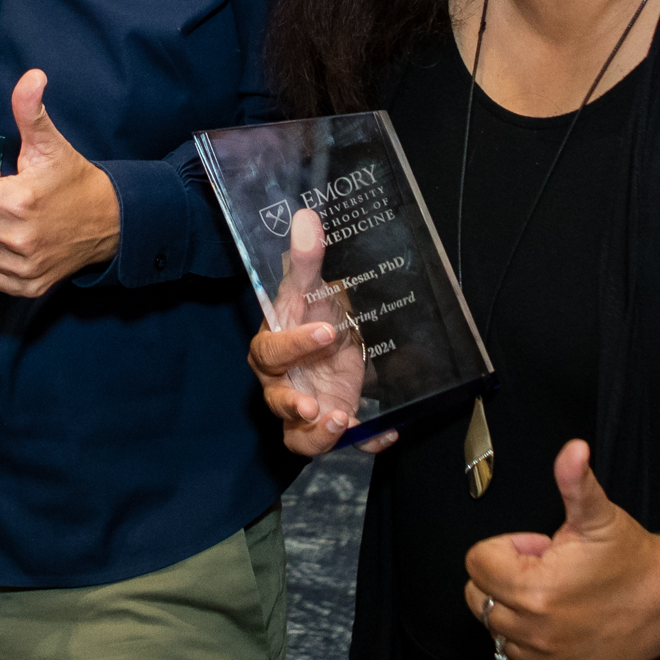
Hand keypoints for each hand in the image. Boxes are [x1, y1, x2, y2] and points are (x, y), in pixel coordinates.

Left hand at [0, 69, 121, 297]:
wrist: (110, 222)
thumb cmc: (74, 181)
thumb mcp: (50, 144)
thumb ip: (31, 110)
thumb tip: (31, 76)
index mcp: (17, 200)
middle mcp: (16, 237)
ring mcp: (20, 265)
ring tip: (1, 218)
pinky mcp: (25, 284)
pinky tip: (8, 240)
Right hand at [246, 209, 392, 456]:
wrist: (329, 334)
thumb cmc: (309, 312)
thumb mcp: (310, 287)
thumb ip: (305, 259)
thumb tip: (307, 218)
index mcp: (271, 348)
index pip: (273, 351)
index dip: (295, 345)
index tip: (326, 331)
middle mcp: (282, 383)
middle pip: (276, 403)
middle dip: (294, 407)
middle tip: (316, 406)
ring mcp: (307, 406)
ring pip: (298, 435)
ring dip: (318, 435)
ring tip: (342, 422)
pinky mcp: (333, 418)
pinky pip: (345, 442)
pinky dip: (365, 440)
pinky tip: (387, 432)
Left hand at [463, 440, 659, 659]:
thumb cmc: (632, 560)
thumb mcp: (600, 516)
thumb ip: (575, 481)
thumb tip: (573, 449)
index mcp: (535, 589)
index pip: (477, 563)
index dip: (508, 549)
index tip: (540, 550)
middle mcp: (533, 631)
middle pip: (478, 596)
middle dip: (506, 578)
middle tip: (549, 571)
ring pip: (496, 628)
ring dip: (516, 610)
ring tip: (557, 596)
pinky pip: (517, 658)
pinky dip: (531, 641)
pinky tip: (562, 623)